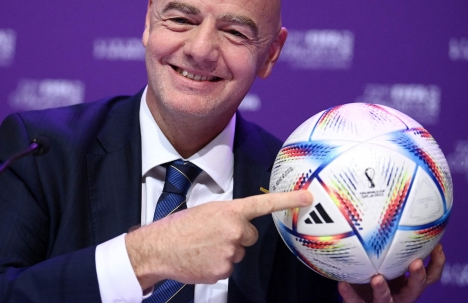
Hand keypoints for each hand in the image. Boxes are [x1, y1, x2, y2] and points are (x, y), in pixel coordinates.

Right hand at [125, 190, 312, 288]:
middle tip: (213, 235)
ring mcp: (230, 252)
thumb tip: (238, 223)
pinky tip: (201, 259)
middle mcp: (234, 230)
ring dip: (225, 250)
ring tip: (202, 247)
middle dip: (237, 236)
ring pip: (238, 252)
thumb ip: (226, 215)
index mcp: (229, 211)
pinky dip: (216, 264)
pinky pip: (228, 267)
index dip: (288, 200)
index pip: (264, 204)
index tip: (308, 197)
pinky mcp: (223, 270)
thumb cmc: (178, 227)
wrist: (159, 248)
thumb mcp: (205, 211)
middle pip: (250, 235)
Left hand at [338, 244, 445, 302]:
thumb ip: (389, 241)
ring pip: (387, 300)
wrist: (354, 293)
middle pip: (414, 290)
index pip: (429, 276)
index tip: (437, 247)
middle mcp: (398, 294)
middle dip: (417, 277)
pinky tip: (342, 284)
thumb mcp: (384, 257)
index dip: (436, 264)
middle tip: (416, 262)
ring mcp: (380, 302)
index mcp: (407, 283)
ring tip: (377, 278)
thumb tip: (391, 206)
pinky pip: (354, 301)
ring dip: (383, 289)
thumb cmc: (372, 270)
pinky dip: (349, 293)